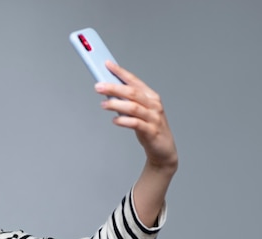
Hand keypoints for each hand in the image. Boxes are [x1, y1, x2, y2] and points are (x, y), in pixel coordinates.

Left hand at [95, 61, 177, 226]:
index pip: (134, 80)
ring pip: (133, 107)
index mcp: (150, 96)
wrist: (163, 150)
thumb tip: (107, 92)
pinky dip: (124, 121)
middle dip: (114, 87)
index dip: (120, 71)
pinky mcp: (151, 132)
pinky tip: (115, 121)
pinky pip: (136, 124)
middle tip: (98, 86)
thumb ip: (126, 102)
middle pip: (132, 92)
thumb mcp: (138, 112)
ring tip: (103, 105)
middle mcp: (153, 104)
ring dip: (116, 104)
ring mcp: (154, 118)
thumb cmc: (149, 128)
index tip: (107, 64)